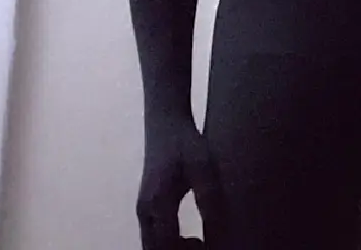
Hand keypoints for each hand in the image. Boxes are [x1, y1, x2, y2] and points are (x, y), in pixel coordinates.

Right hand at [136, 114, 224, 249]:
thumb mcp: (202, 164)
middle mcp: (145, 210)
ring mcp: (143, 210)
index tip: (206, 247)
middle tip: (204, 246)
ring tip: (199, 243)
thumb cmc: (185, 141)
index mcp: (158, 202)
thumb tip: (218, 226)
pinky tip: (190, 238)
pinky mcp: (146, 207)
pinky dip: (168, 245)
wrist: (164, 123)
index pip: (167, 244)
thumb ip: (207, 194)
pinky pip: (152, 238)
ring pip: (152, 246)